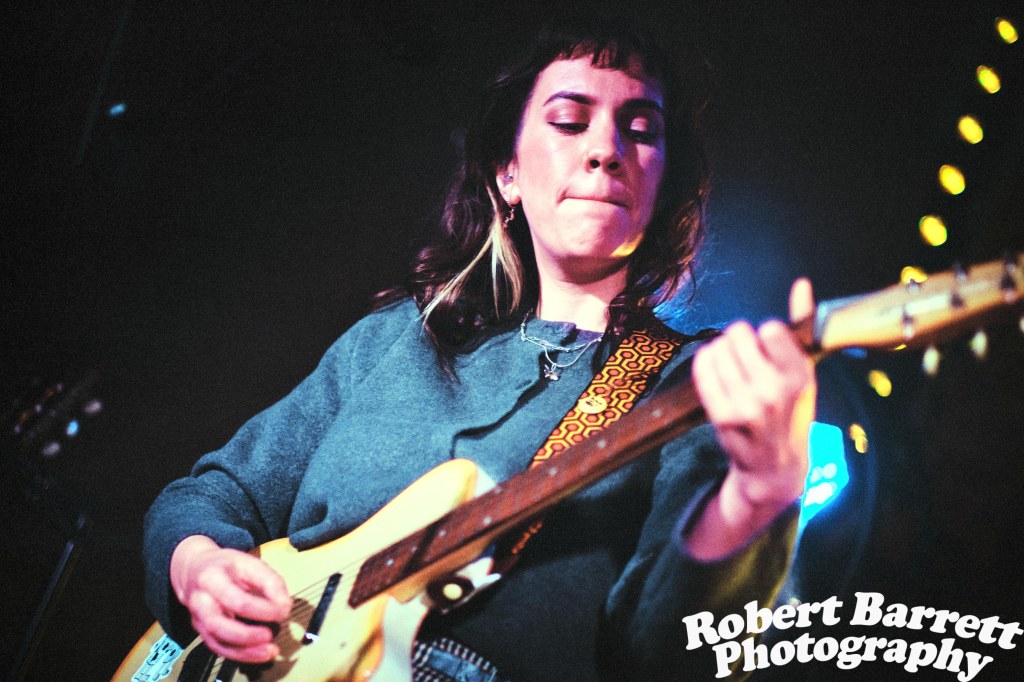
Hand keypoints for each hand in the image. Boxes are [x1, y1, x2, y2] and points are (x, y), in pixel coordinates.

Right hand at [170, 535, 291, 662]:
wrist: (195, 570)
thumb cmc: (226, 566)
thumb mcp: (249, 562)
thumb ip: (269, 581)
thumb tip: (284, 604)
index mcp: (213, 578)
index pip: (237, 599)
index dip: (263, 608)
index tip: (284, 609)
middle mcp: (201, 600)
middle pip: (218, 623)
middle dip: (247, 634)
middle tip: (271, 634)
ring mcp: (199, 618)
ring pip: (216, 640)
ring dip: (245, 650)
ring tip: (269, 650)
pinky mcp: (203, 631)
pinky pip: (218, 648)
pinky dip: (240, 654)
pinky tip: (259, 653)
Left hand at [687, 279, 816, 556]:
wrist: (773, 465)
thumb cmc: (791, 412)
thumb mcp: (806, 372)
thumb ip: (802, 326)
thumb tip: (800, 284)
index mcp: (800, 377)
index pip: (770, 328)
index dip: (765, 335)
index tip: (768, 350)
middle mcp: (774, 390)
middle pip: (738, 333)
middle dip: (740, 339)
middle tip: (745, 357)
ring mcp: (746, 404)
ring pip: (717, 348)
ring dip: (721, 350)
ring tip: (732, 367)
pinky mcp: (721, 415)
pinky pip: (701, 368)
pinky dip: (705, 362)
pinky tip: (716, 370)